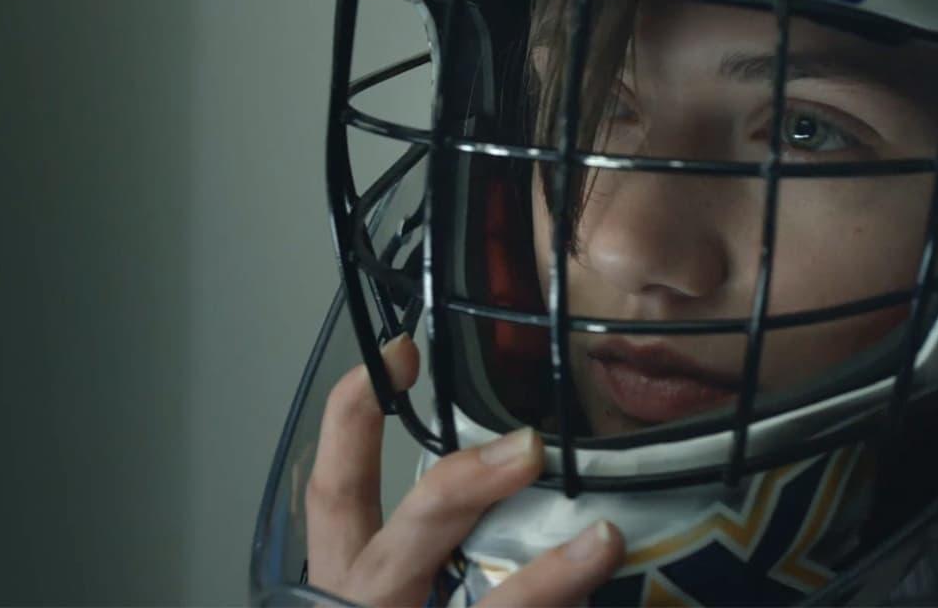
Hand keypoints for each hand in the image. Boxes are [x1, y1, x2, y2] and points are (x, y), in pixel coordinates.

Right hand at [306, 334, 625, 605]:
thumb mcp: (392, 595)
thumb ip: (429, 548)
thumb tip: (505, 463)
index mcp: (345, 586)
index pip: (334, 492)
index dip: (354, 419)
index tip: (404, 354)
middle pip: (401, 544)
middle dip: (461, 488)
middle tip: (525, 445)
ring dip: (543, 580)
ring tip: (604, 541)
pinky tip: (600, 587)